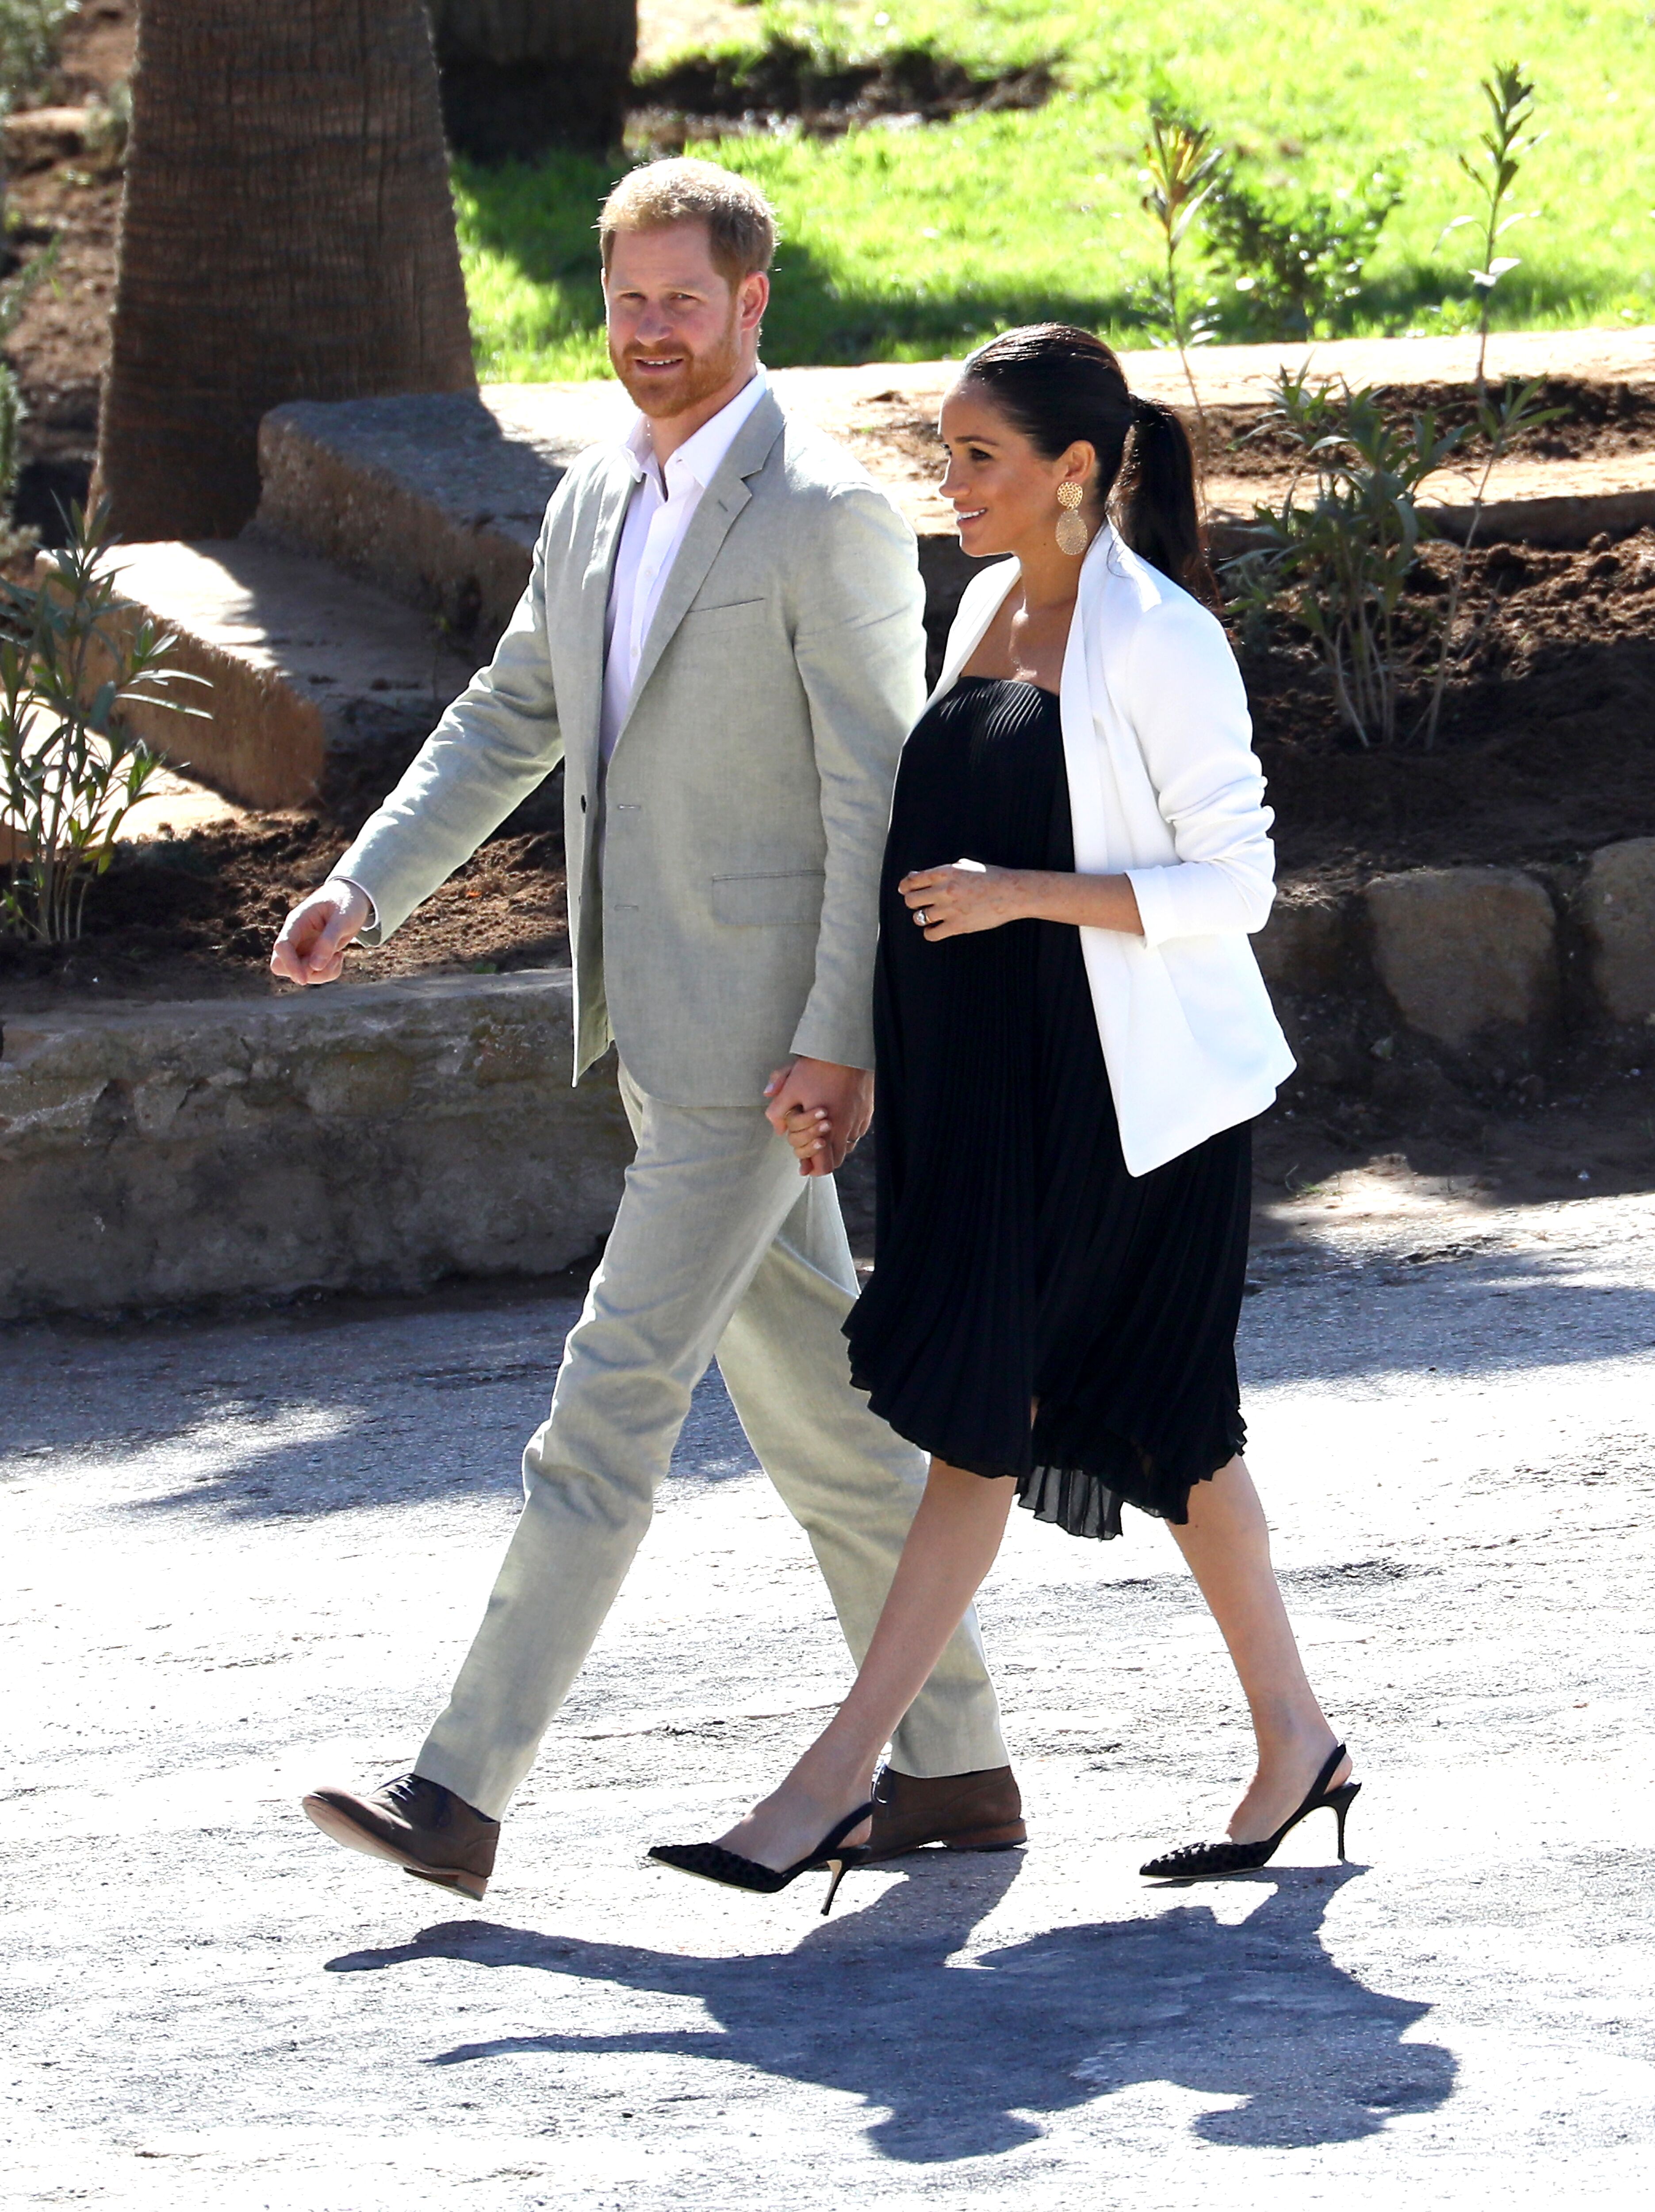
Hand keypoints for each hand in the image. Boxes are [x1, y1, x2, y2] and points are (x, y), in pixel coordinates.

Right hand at [270, 878, 370, 985]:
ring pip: (300, 973)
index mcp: (296, 922)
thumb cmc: (346, 902)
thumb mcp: (342, 918)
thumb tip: (315, 966)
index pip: (282, 947)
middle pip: (282, 965)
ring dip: (321, 973)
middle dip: (305, 972)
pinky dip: (328, 972)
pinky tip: (339, 956)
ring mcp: (302, 947)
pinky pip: (314, 974)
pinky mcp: (312, 955)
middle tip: (330, 960)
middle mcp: (295, 936)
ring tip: (339, 955)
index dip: (289, 965)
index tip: (303, 980)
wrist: (353, 898)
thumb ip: (329, 940)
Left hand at [763, 1056, 873, 1177]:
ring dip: (835, 1144)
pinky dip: (846, 1131)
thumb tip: (777, 1129)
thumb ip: (777, 1111)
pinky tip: (837, 1117)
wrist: (846, 1050)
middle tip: (811, 1146)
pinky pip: (857, 1131)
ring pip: (848, 1146)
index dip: (813, 1168)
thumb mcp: (790, 1087)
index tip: (804, 1165)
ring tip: (824, 1131)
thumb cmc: (817, 1068)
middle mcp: (846, 1130)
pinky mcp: (867, 1111)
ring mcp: (859, 1121)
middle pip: (837, 1160)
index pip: (825, 1166)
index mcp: (826, 1130)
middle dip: (823, 1157)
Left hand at [899, 858, 1027, 939]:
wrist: (1012, 893)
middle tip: (920, 904)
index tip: (905, 890)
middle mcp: (944, 890)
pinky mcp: (957, 926)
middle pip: (911, 900)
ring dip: (922, 917)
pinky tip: (936, 929)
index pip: (912, 880)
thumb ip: (942, 871)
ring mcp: (950, 909)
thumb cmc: (991, 877)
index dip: (905, 886)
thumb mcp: (965, 866)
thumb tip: (916, 876)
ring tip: (930, 917)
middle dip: (912, 902)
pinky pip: (931, 934)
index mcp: (945, 873)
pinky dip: (930, 933)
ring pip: (919, 917)